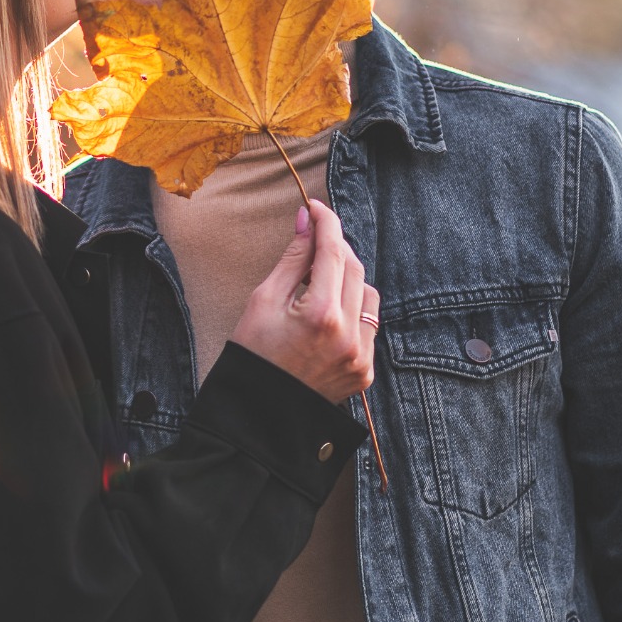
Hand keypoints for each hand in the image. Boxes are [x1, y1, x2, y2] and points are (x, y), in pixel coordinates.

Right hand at [232, 202, 378, 404]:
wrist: (257, 414)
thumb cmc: (252, 355)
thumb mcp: (263, 300)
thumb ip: (292, 259)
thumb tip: (306, 221)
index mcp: (319, 314)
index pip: (333, 251)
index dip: (326, 222)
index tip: (315, 208)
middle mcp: (348, 335)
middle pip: (354, 267)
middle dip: (336, 247)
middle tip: (314, 239)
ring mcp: (360, 356)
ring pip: (368, 295)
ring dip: (348, 280)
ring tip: (318, 284)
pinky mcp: (365, 371)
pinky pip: (368, 326)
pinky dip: (352, 312)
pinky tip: (326, 316)